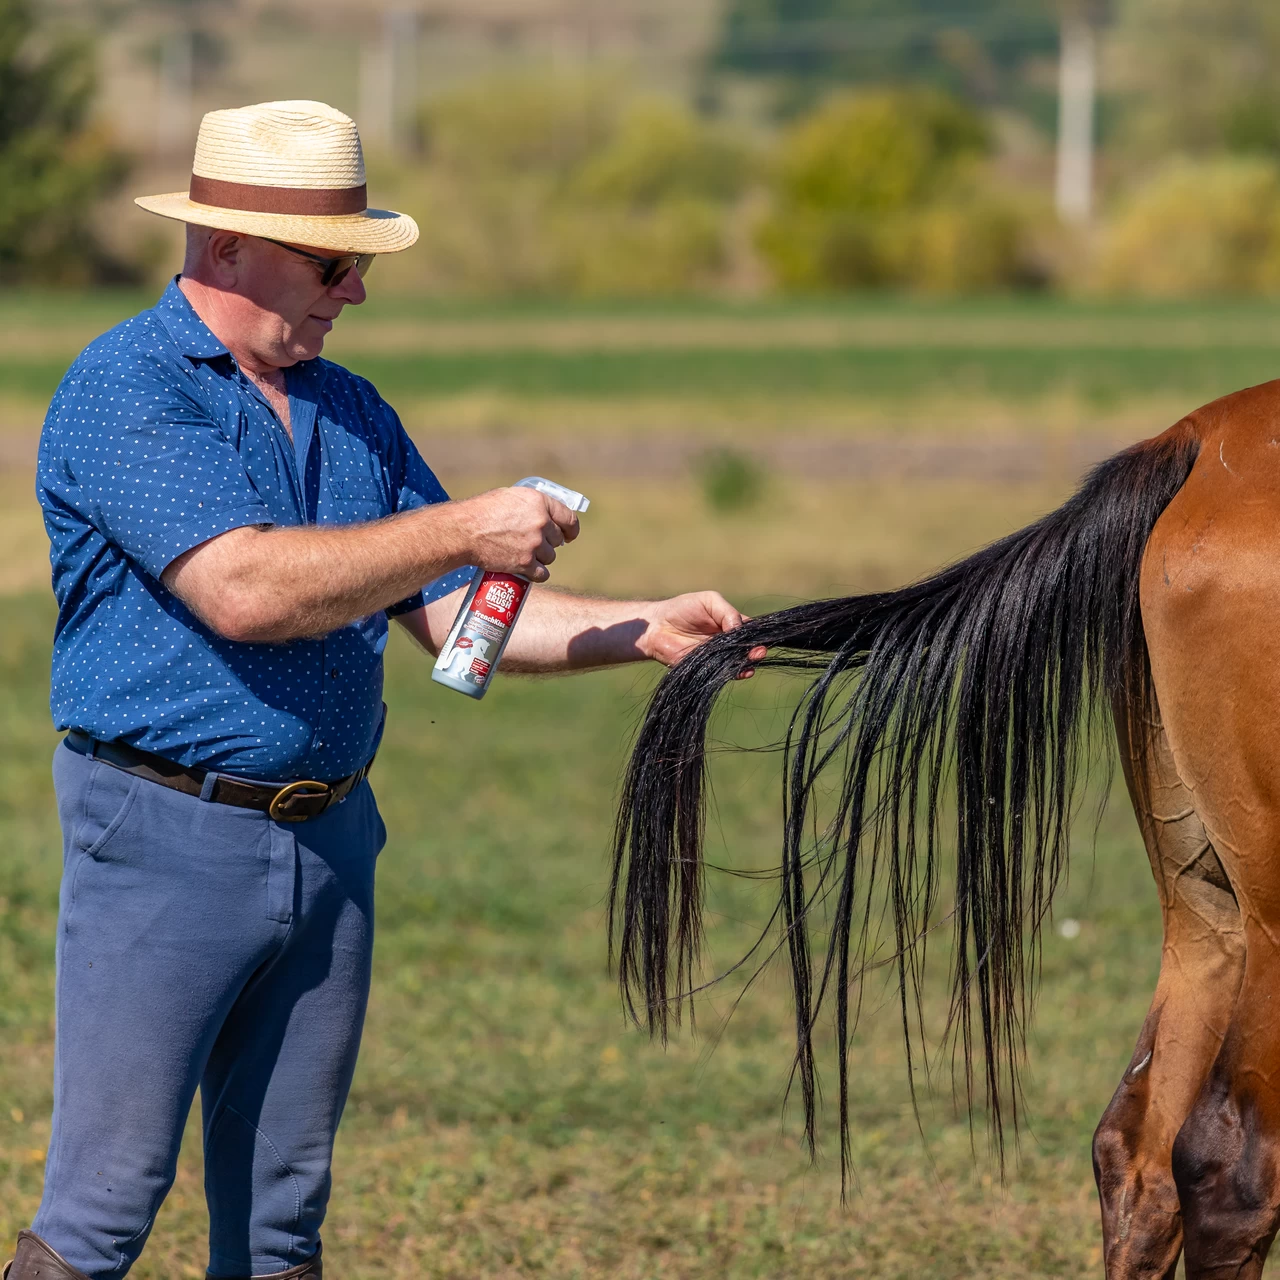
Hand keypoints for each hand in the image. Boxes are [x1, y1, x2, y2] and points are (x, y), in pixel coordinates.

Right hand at [458, 487, 579, 582]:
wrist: (464, 531)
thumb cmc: (482, 511)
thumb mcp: (511, 497)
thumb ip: (532, 506)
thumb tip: (546, 515)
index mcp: (539, 502)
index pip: (569, 519)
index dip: (571, 530)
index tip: (568, 536)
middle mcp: (541, 523)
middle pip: (557, 540)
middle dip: (548, 543)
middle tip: (533, 544)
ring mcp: (534, 544)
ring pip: (550, 557)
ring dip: (540, 558)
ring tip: (524, 555)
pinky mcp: (525, 563)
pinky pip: (542, 574)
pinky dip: (536, 573)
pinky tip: (528, 570)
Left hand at [640, 592, 767, 677]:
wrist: (657, 626)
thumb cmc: (682, 608)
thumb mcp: (709, 601)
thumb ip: (727, 613)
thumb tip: (739, 628)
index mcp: (730, 624)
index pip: (749, 630)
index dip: (757, 633)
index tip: (763, 636)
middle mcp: (727, 642)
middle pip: (747, 647)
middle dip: (755, 649)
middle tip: (759, 650)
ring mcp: (718, 656)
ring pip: (738, 661)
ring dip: (748, 661)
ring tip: (753, 658)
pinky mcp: (707, 668)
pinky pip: (724, 672)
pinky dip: (735, 672)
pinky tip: (743, 670)